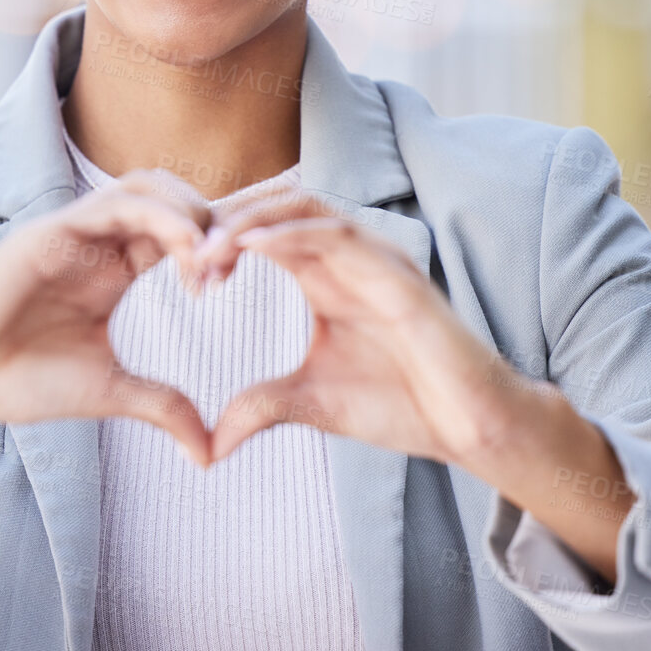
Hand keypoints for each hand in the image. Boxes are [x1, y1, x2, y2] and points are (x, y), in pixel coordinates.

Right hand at [0, 170, 217, 465]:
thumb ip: (162, 407)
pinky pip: (116, 204)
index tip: (229, 285)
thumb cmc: (17, 380)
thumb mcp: (108, 391)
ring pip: (147, 186)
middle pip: (171, 195)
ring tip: (209, 260)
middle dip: (211, 220)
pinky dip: (161, 218)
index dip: (213, 246)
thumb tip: (210, 453)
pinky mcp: (51, 231)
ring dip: (189, 212)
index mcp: (114, 268)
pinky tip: (184, 255)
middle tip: (229, 266)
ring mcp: (74, 230)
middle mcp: (97, 241)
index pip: (178, 231)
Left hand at [191, 189, 516, 467]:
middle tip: (182, 251)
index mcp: (325, 274)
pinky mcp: (398, 275)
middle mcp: (349, 255)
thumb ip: (259, 407)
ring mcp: (376, 259)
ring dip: (251, 220)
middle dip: (226, 218)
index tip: (181, 271)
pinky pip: (339, 236)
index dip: (218, 237)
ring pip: (304, 206)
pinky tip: (252, 245)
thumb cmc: (402, 405)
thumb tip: (207, 447)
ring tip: (207, 248)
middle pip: (277, 204)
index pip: (264, 228)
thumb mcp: (309, 403)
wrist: (468, 427)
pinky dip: (292, 234)